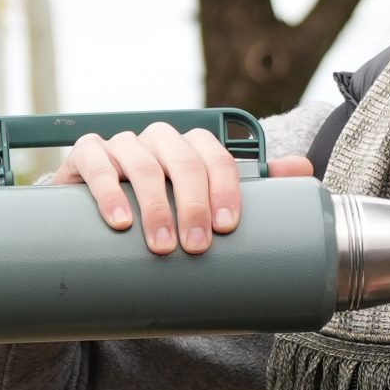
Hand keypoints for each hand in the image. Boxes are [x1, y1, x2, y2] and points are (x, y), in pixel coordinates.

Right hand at [54, 122, 314, 255]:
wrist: (97, 231)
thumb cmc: (163, 217)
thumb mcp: (204, 208)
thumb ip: (252, 190)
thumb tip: (305, 168)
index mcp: (192, 149)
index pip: (216, 156)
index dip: (225, 188)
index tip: (227, 228)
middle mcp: (159, 141)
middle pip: (182, 159)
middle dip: (193, 204)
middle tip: (195, 247)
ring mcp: (120, 145)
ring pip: (141, 162)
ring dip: (154, 204)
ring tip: (162, 247)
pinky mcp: (84, 157)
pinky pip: (96, 161)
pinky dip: (108, 190)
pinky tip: (119, 220)